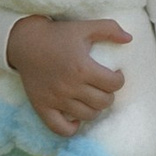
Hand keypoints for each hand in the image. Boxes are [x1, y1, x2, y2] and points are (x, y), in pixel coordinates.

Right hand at [7, 15, 129, 137]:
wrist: (25, 42)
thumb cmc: (57, 34)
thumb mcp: (84, 27)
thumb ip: (109, 29)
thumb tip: (129, 38)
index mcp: (83, 68)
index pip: (114, 84)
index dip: (119, 80)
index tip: (115, 75)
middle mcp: (70, 86)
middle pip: (103, 102)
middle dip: (108, 94)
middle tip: (103, 86)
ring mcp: (56, 99)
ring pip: (87, 115)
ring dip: (94, 108)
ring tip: (91, 98)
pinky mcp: (42, 107)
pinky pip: (60, 129)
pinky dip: (71, 128)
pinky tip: (75, 118)